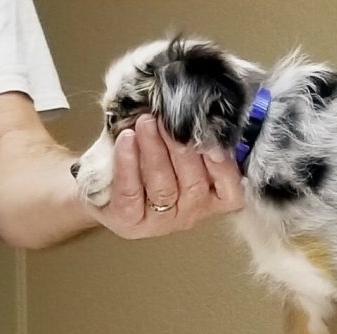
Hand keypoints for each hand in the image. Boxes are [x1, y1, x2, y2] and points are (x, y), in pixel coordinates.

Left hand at [94, 114, 244, 238]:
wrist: (105, 178)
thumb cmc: (148, 155)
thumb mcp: (176, 145)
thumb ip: (192, 134)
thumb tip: (199, 109)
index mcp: (212, 197)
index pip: (230, 192)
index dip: (224, 169)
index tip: (213, 139)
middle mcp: (190, 213)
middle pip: (194, 186)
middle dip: (182, 149)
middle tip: (169, 119)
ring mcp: (160, 221)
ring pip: (164, 188)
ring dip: (155, 151)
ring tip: (145, 122)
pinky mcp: (129, 221)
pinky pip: (130, 193)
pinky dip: (128, 164)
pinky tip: (126, 139)